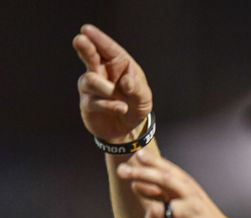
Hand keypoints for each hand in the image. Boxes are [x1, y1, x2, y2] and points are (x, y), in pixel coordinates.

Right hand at [73, 24, 152, 142]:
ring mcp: (92, 87)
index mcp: (118, 64)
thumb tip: (126, 82)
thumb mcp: (143, 97)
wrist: (128, 128)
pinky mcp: (88, 103)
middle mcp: (102, 72)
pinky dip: (109, 105)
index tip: (86, 30)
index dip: (97, 39)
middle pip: (89, 56)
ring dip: (105, 88)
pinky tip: (121, 108)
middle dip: (85, 48)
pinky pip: (94, 101)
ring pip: (89, 80)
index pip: (107, 49)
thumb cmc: (136, 105)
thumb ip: (137, 88)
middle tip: (80, 40)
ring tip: (117, 97)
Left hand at [116, 150, 244, 217]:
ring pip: (159, 210)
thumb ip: (162, 194)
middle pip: (165, 180)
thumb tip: (137, 184)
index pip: (170, 170)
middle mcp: (192, 197)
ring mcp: (192, 214)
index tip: (137, 153)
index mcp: (190, 188)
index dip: (153, 161)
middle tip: (121, 171)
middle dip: (142, 173)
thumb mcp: (186, 204)